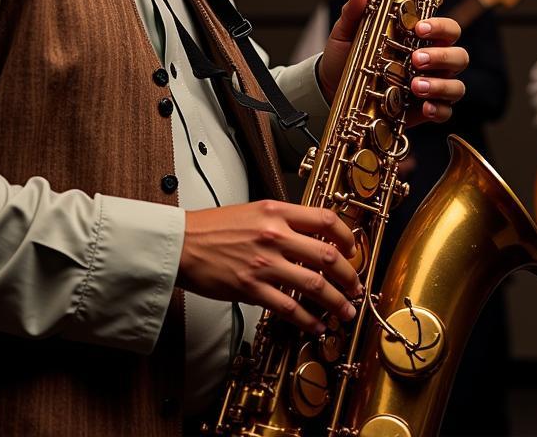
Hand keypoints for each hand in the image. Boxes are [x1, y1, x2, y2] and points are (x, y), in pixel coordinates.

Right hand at [177, 201, 362, 335]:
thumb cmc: (213, 228)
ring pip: (314, 286)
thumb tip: (311, 236)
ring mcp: (264, 263)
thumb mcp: (253, 211)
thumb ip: (282, 220)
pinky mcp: (251, 289)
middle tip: (356, 287)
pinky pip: (289, 308)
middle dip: (349, 276)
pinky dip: (308, 320)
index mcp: (276, 211)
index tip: (352, 250)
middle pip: (327, 256)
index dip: (347, 237)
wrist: (181, 244)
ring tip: (345, 311)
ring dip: (336, 302)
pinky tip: (316, 325)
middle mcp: (274, 235)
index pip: (325, 219)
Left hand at [317, 0, 467, 123]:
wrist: (331, 89)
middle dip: (442, 56)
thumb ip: (355, 10)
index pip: (446, 28)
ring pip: (456, 85)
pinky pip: (446, 111)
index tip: (420, 28)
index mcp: (418, 39)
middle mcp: (431, 61)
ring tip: (415, 86)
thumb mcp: (346, 33)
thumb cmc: (345, 57)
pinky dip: (439, 109)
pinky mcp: (424, 110)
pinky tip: (424, 108)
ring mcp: (430, 86)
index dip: (440, 26)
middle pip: (459, 55)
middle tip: (416, 59)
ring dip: (441, 85)